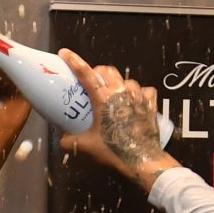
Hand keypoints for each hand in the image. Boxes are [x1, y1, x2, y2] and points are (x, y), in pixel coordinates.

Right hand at [53, 45, 171, 186]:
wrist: (142, 159)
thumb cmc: (113, 150)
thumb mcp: (87, 146)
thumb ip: (71, 140)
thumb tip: (62, 140)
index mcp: (103, 98)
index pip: (86, 73)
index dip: (74, 61)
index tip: (65, 53)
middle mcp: (121, 91)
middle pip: (107, 71)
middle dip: (97, 71)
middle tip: (91, 81)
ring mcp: (138, 96)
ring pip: (126, 80)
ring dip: (118, 83)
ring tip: (113, 95)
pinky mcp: (151, 103)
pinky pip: (144, 91)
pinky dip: (138, 93)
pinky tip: (134, 101)